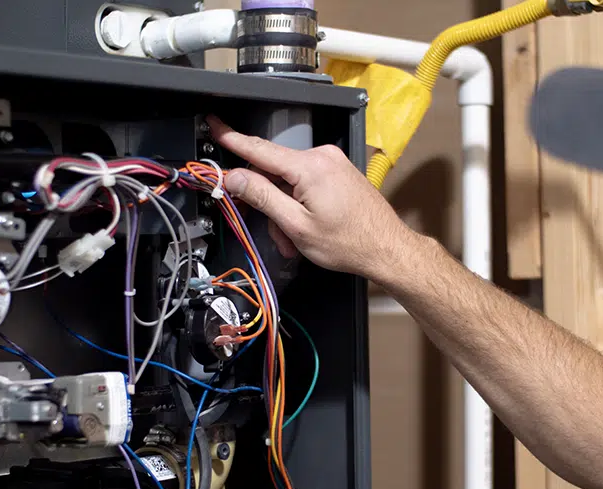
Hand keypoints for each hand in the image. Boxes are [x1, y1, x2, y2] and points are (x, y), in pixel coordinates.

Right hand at [207, 115, 413, 277]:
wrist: (388, 249)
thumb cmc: (350, 243)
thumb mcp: (297, 226)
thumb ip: (263, 197)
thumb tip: (235, 178)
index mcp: (309, 166)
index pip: (259, 149)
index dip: (232, 139)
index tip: (214, 125)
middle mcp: (322, 157)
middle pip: (274, 172)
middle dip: (267, 203)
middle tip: (273, 233)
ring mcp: (333, 163)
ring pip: (290, 182)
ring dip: (285, 211)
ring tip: (295, 240)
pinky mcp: (339, 172)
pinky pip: (306, 183)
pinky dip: (300, 205)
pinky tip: (307, 228)